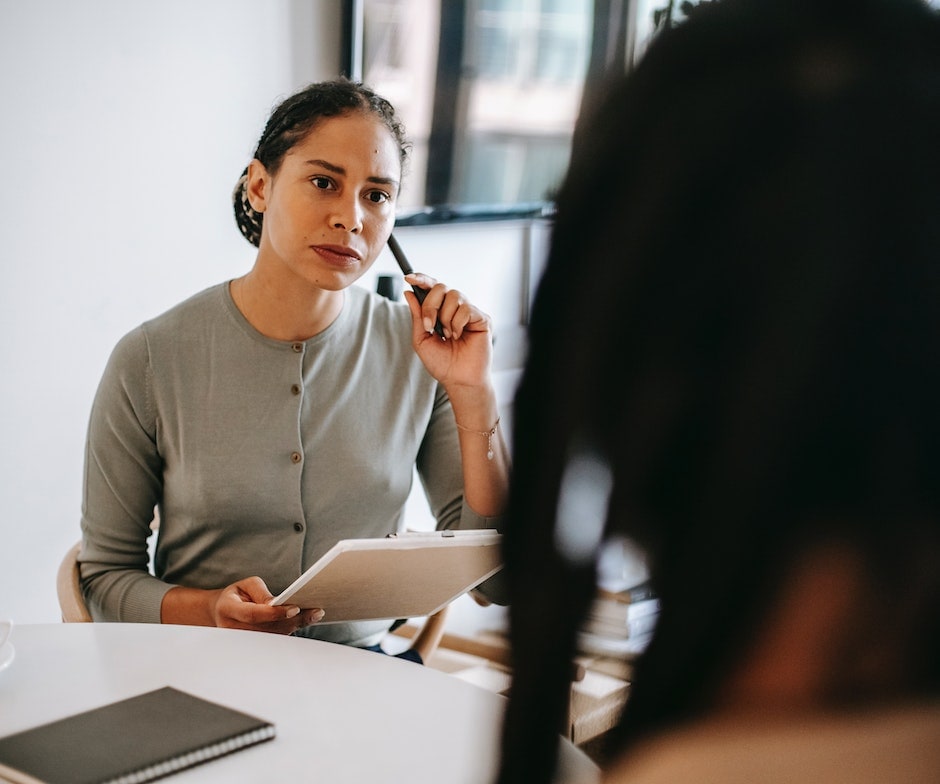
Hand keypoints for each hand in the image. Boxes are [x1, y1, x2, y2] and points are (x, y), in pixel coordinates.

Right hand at [208, 577, 324, 634]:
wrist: (221, 612)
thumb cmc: (237, 595)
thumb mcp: (246, 585)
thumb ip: (261, 592)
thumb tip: (276, 603)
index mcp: (228, 610)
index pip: (254, 614)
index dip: (275, 613)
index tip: (295, 608)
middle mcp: (234, 630)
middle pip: (268, 628)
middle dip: (294, 620)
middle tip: (316, 612)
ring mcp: (243, 642)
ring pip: (274, 636)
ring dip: (296, 626)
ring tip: (316, 614)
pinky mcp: (253, 646)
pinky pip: (274, 639)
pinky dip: (291, 629)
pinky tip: (306, 620)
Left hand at [403, 273, 493, 388]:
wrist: (459, 380)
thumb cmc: (442, 363)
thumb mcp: (422, 339)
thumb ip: (417, 316)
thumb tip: (409, 293)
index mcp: (441, 311)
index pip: (432, 287)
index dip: (421, 279)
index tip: (408, 277)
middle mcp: (455, 308)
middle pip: (441, 287)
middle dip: (430, 305)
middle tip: (430, 326)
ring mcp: (470, 312)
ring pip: (454, 296)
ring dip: (445, 318)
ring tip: (448, 336)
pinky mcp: (482, 318)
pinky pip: (466, 309)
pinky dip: (457, 323)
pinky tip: (459, 337)